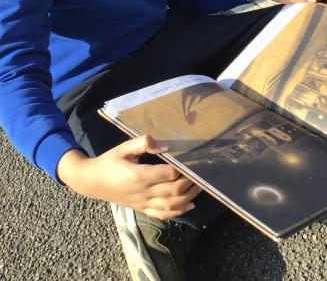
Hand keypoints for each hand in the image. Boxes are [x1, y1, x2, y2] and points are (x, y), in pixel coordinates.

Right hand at [56, 135, 201, 219]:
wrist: (93, 182)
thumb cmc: (110, 161)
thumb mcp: (124, 147)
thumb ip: (143, 143)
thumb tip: (163, 145)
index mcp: (138, 175)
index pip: (168, 174)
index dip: (182, 169)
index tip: (193, 160)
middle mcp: (142, 192)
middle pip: (173, 191)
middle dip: (190, 183)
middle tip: (201, 173)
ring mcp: (142, 203)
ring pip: (170, 206)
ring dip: (188, 198)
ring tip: (200, 187)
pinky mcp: (142, 209)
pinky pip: (162, 215)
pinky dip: (178, 212)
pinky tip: (189, 205)